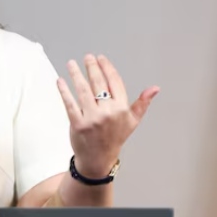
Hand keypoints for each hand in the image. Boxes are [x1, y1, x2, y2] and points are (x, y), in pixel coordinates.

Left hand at [57, 54, 158, 177]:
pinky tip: (61, 81)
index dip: (107, 68)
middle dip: (91, 67)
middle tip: (87, 57)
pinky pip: (70, 104)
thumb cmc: (115, 138)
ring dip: (76, 74)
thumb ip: (142, 103)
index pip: (114, 82)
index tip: (100, 58)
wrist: (98, 159)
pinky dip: (64, 91)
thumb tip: (155, 88)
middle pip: (98, 83)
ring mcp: (92, 118)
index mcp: (122, 109)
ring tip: (71, 63)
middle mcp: (108, 112)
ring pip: (83, 91)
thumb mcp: (132, 121)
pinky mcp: (78, 124)